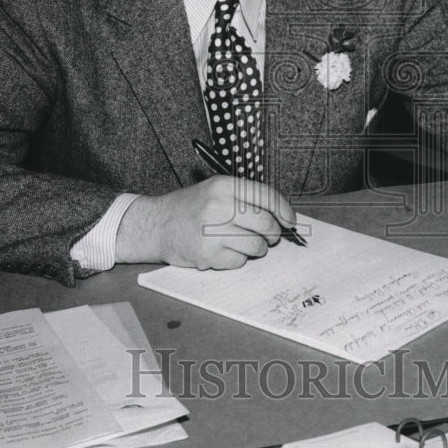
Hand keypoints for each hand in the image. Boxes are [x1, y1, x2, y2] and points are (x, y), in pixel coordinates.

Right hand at [115, 177, 295, 269]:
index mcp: (223, 186)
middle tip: (268, 236)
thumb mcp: (215, 190)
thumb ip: (245, 198)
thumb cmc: (190, 208)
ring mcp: (212, 231)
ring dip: (256, 249)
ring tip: (241, 243)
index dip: (284, 210)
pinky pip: (239, 261)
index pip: (266, 196)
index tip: (290, 221)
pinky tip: (222, 250)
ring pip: (257, 246)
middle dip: (273, 234)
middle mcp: (219, 206)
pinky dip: (237, 259)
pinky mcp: (208, 254)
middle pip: (266, 224)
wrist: (156, 225)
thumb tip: (281, 215)